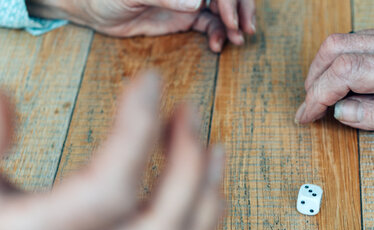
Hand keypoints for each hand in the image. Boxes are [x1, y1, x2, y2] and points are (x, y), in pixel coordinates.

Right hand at [0, 72, 224, 229]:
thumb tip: (8, 103)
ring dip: (205, 198)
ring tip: (215, 148)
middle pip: (157, 228)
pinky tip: (209, 185)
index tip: (150, 82)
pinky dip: (201, 222)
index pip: (106, 191)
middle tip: (188, 110)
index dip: (137, 133)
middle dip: (186, 165)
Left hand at [27, 0, 255, 52]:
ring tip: (236, 41)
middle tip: (244, 30)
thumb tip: (197, 2)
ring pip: (222, 8)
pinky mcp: (186, 17)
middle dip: (240, 8)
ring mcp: (189, 0)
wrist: (93, 11)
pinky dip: (219, 33)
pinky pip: (211, 24)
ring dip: (232, 23)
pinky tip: (218, 45)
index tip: (230, 19)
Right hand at [296, 20, 373, 135]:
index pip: (345, 72)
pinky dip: (338, 64)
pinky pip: (355, 43)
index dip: (317, 95)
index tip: (306, 115)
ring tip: (321, 99)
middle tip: (309, 110)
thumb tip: (342, 112)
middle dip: (312, 82)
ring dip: (322, 71)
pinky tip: (342, 85)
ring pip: (340, 43)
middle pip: (334, 50)